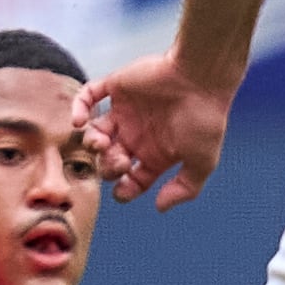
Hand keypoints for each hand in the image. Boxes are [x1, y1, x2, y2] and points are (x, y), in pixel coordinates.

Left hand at [77, 53, 233, 210]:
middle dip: (109, 166)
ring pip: (94, 132)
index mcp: (156, 153)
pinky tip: (79, 120)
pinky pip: (88, 97)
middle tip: (121, 160)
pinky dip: (78, 108)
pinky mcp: (117, 87)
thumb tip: (160, 207)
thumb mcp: (203, 162)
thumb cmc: (205, 119)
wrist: (203, 77)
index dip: (124, 189)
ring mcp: (125, 111)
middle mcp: (138, 134)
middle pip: (109, 159)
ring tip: (100, 142)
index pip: (132, 179)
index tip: (123, 189)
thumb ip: (185, 188)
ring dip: (91, 143)